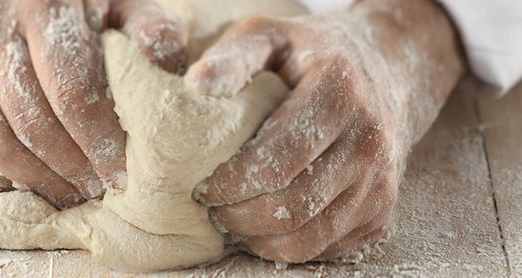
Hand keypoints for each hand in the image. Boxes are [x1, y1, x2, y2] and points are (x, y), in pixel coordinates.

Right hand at [0, 0, 185, 208]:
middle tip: (97, 191)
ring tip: (68, 193)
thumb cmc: (75, 6)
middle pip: (33, 123)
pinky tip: (21, 183)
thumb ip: (151, 32)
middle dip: (72, 168)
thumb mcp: (120, 6)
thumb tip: (171, 76)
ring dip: (35, 180)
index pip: (73, 92)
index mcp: (43, 4)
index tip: (121, 174)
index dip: (100, 142)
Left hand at [187, 0, 464, 261]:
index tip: (202, 185)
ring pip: (306, 239)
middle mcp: (369, 144)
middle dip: (237, 217)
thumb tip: (196, 84)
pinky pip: (324, 248)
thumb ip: (234, 56)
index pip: (277, 162)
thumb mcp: (272, 34)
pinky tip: (261, 226)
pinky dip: (284, 247)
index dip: (231, 183)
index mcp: (339, 97)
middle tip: (211, 208)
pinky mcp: (380, 211)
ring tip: (231, 220)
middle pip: (290, 207)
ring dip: (256, 239)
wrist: (390, 70)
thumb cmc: (315, 53)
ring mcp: (380, 183)